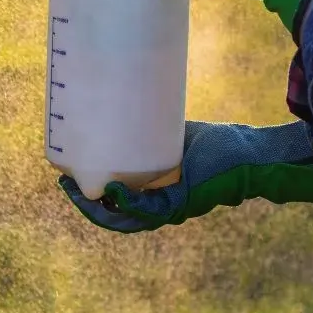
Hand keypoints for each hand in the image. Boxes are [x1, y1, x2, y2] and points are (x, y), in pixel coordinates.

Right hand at [58, 120, 312, 233]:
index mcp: (154, 195)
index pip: (114, 203)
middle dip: (83, 201)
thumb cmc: (217, 145)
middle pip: (111, 213)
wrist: (250, 153)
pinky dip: (126, 202)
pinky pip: (147, 209)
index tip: (65, 173)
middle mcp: (160, 208)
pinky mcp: (182, 201)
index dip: (87, 194)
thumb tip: (124, 94)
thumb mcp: (174, 134)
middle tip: (63, 178)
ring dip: (95, 207)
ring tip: (74, 186)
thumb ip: (151, 126)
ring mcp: (170, 208)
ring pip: (124, 217)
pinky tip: (109, 190)